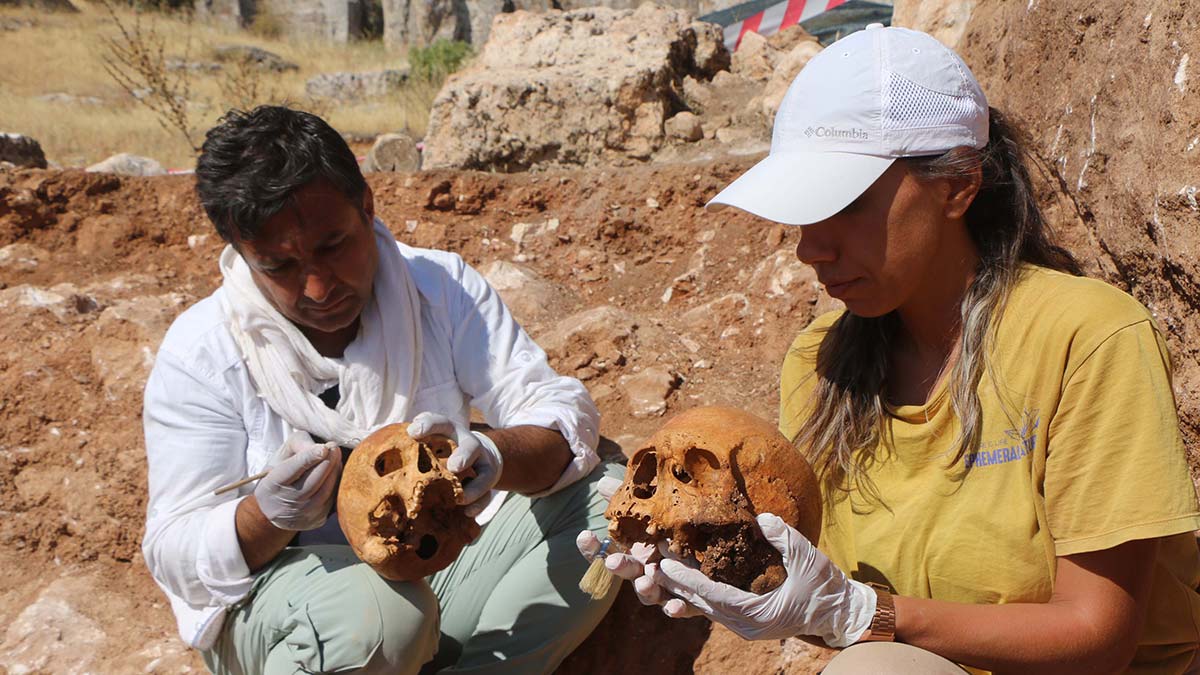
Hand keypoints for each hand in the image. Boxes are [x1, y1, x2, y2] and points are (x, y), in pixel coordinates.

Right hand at [254, 431, 340, 531]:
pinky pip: (332, 500)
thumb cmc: (279, 474)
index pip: (292, 469)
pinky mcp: (316, 520)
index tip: (325, 447)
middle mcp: (286, 503)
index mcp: (272, 484)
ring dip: (335, 471)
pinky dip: (337, 484)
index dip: (310, 457)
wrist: (274, 508)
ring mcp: (302, 515)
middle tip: (334, 447)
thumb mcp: (280, 456)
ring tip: (336, 456)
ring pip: (326, 491)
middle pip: (313, 481)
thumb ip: (298, 444)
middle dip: (328, 462)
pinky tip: (335, 472)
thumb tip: (322, 448)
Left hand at [408, 412, 502, 516]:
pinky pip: (487, 494)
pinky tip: (468, 512)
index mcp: (451, 432)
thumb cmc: (444, 446)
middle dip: (464, 456)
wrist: (479, 452)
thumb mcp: (431, 436)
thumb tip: (391, 443)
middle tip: (454, 467)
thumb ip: (414, 438)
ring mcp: (481, 464)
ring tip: (461, 498)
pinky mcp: (487, 481)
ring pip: (485, 474)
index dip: (428, 425)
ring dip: (475, 487)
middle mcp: (469, 445)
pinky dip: (479, 504)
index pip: (441, 423)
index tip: (412, 433)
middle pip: (471, 446)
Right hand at [575, 476, 702, 614]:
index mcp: (632, 553)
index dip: (593, 546)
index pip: (605, 552)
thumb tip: (602, 481)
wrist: (710, 562)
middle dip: (619, 567)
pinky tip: (676, 607)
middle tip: (612, 562)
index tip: (584, 535)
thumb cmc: (673, 536)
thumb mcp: (653, 515)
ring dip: (645, 589)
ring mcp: (662, 589)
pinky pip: (678, 607)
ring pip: (649, 592)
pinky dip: (675, 609)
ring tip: (644, 583)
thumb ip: (629, 502)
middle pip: (626, 571)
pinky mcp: (685, 601)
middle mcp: (643, 572)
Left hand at [649, 513, 875, 645]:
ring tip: (658, 569)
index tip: (665, 565)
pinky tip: (683, 579)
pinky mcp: (746, 621)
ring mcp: (745, 626)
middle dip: (676, 584)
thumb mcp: (808, 558)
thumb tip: (762, 519)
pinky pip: (716, 608)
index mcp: (757, 615)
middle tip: (650, 563)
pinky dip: (699, 594)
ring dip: (683, 589)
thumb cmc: (826, 587)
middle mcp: (746, 626)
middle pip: (702, 604)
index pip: (714, 596)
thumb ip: (785, 538)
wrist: (841, 614)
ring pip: (706, 608)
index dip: (687, 580)